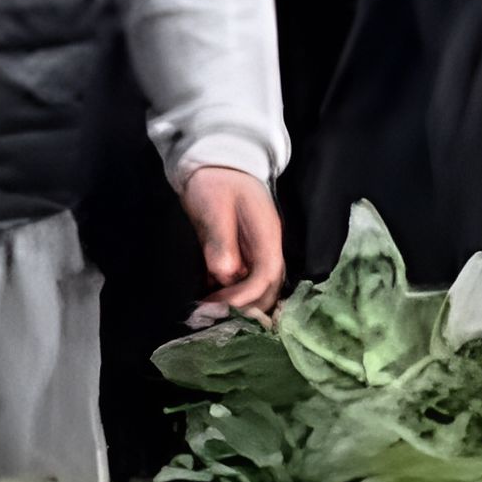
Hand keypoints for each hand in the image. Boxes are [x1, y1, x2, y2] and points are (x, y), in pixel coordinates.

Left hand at [184, 163, 288, 317]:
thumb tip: (224, 273)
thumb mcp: (215, 206)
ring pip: (259, 288)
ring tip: (213, 315)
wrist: (215, 163)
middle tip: (215, 319)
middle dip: (246, 307)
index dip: (247, 295)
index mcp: (267, 234)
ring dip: (241, 305)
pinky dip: (232, 296)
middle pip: (268, 287)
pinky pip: (244, 282)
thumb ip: (220, 240)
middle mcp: (267, 247)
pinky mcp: (243, 254)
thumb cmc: (215, 181)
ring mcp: (257, 251)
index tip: (220, 305)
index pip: (267, 274)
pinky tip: (213, 303)